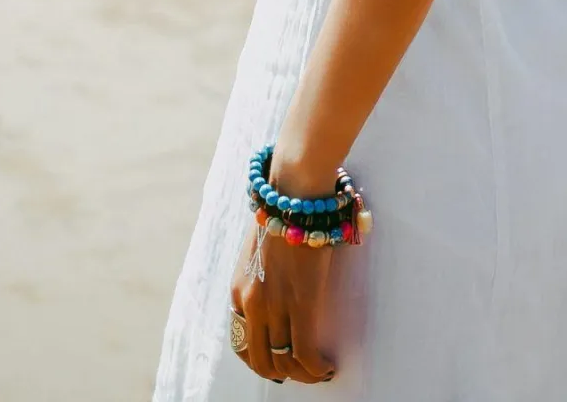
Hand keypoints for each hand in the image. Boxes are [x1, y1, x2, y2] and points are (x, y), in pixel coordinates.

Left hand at [230, 216, 337, 384]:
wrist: (294, 193)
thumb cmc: (283, 212)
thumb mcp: (259, 247)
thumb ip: (262, 272)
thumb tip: (278, 285)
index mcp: (239, 290)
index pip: (241, 343)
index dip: (260, 361)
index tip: (277, 363)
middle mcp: (251, 303)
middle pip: (260, 360)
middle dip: (282, 373)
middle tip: (302, 371)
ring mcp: (275, 304)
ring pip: (284, 361)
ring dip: (303, 374)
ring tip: (319, 370)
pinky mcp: (301, 301)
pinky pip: (305, 352)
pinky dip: (316, 367)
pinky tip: (328, 365)